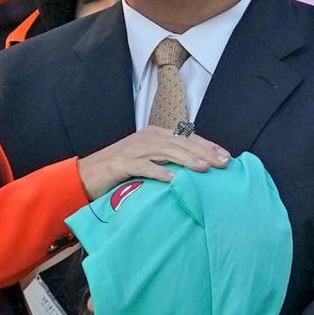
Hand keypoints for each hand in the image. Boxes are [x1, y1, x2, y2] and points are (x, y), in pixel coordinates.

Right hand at [76, 126, 230, 199]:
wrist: (88, 173)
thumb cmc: (121, 170)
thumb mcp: (147, 159)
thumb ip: (167, 159)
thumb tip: (195, 169)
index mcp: (155, 134)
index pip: (186, 137)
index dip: (207, 145)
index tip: (226, 156)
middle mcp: (147, 137)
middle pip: (181, 143)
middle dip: (204, 152)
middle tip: (223, 163)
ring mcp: (134, 149)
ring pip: (166, 152)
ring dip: (187, 160)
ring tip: (204, 169)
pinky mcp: (122, 163)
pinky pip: (144, 167)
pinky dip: (158, 172)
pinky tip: (172, 179)